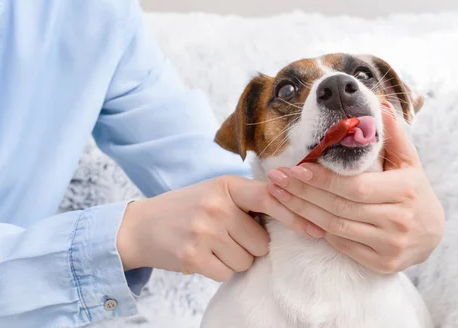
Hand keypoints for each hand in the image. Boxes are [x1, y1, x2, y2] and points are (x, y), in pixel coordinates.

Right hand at [116, 175, 311, 281]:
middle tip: (227, 235)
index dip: (295, 213)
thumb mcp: (216, 193)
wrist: (141, 226)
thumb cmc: (187, 209)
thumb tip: (290, 212)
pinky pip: (228, 273)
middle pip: (261, 241)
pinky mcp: (193, 256)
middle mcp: (217, 205)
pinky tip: (203, 256)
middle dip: (251, 244)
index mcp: (226, 185)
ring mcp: (204, 230)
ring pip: (247, 259)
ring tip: (212, 244)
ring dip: (235, 258)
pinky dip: (219, 269)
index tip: (316, 228)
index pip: (270, 197)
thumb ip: (247, 199)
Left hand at [266, 102, 444, 273]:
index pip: (354, 186)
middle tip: (277, 179)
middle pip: (339, 207)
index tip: (295, 168)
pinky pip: (342, 246)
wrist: (433, 234)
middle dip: (303, 192)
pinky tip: (301, 215)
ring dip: (303, 211)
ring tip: (279, 196)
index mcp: (404, 191)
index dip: (322, 179)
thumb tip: (381, 106)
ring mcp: (390, 245)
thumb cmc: (414, 190)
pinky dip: (319, 230)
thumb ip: (394, 134)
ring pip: (336, 228)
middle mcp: (398, 220)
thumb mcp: (409, 161)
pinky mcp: (382, 264)